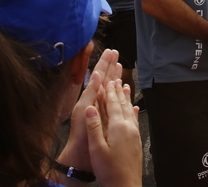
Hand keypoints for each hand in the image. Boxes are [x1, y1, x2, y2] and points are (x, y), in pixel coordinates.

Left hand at [58, 49, 121, 172]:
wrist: (82, 155)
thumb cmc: (79, 134)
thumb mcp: (82, 110)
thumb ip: (90, 92)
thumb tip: (97, 74)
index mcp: (90, 97)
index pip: (99, 75)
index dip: (104, 63)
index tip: (110, 52)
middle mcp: (97, 101)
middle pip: (106, 79)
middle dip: (111, 66)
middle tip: (116, 53)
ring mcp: (103, 110)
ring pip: (112, 89)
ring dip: (116, 78)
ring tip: (121, 68)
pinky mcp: (109, 119)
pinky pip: (118, 104)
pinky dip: (123, 98)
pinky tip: (128, 95)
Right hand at [85, 80, 142, 186]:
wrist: (126, 186)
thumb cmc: (110, 171)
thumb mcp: (96, 149)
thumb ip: (94, 127)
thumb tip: (90, 109)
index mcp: (118, 127)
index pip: (113, 105)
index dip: (109, 92)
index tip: (108, 80)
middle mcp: (129, 128)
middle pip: (123, 105)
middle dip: (118, 91)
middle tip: (116, 79)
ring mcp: (134, 134)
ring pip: (130, 111)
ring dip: (126, 98)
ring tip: (125, 88)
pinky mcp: (137, 141)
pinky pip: (135, 120)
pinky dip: (133, 111)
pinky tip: (134, 109)